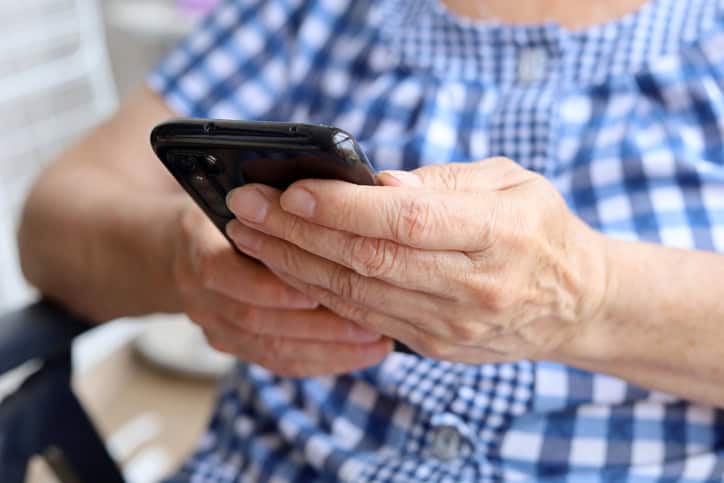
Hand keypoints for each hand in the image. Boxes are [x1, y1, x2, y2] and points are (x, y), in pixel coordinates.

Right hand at [166, 201, 390, 375]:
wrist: (173, 252)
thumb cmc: (227, 213)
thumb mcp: (240, 194)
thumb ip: (276, 200)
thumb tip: (348, 192)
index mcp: (197, 244)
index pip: (222, 270)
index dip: (269, 285)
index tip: (320, 292)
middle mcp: (198, 292)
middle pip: (255, 318)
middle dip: (317, 325)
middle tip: (370, 324)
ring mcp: (213, 324)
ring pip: (270, 347)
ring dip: (326, 348)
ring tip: (375, 344)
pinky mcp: (232, 345)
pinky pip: (275, 361)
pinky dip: (318, 361)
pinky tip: (357, 356)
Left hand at [225, 158, 608, 363]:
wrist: (573, 303)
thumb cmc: (539, 229)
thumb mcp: (511, 182)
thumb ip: (445, 182)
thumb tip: (375, 185)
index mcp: (500, 234)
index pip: (407, 222)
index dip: (344, 208)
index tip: (291, 190)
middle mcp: (475, 287)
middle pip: (369, 261)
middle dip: (297, 234)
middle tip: (246, 207)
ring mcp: (452, 325)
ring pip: (356, 295)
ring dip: (295, 265)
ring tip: (251, 237)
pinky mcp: (434, 346)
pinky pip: (364, 317)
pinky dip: (319, 291)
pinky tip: (286, 268)